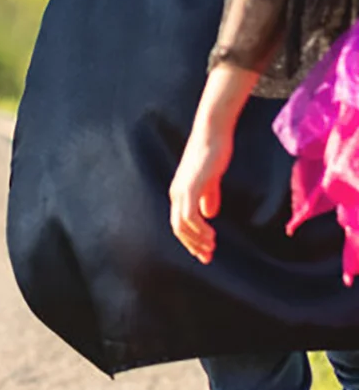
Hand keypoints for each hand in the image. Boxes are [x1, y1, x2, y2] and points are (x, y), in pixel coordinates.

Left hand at [170, 120, 232, 263]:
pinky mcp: (190, 187)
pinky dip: (199, 230)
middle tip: (208, 257)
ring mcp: (181, 190)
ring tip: (211, 248)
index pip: (180, 223)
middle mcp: (176, 193)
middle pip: (177, 228)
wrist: (213, 133)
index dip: (191, 240)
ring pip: (181, 225)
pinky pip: (189, 216)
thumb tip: (208, 215)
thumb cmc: (213, 152)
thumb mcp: (210, 179)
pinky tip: (211, 235)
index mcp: (179, 192)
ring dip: (197, 240)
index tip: (205, 253)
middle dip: (192, 245)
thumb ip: (208, 196)